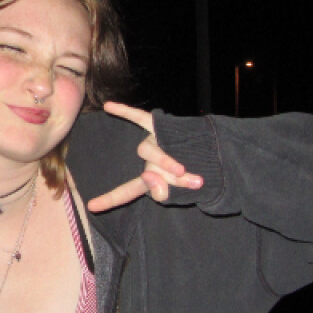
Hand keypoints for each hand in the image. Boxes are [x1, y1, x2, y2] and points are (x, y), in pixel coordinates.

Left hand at [86, 102, 202, 211]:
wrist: (222, 155)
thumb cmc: (202, 174)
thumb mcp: (185, 193)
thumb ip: (166, 193)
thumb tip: (148, 178)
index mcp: (151, 178)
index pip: (127, 191)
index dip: (110, 200)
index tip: (91, 206)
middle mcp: (148, 160)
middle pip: (149, 170)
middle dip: (173, 179)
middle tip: (195, 182)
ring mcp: (152, 142)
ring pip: (150, 152)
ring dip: (167, 161)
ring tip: (184, 169)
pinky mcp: (160, 126)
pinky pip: (140, 118)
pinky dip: (125, 112)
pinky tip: (108, 106)